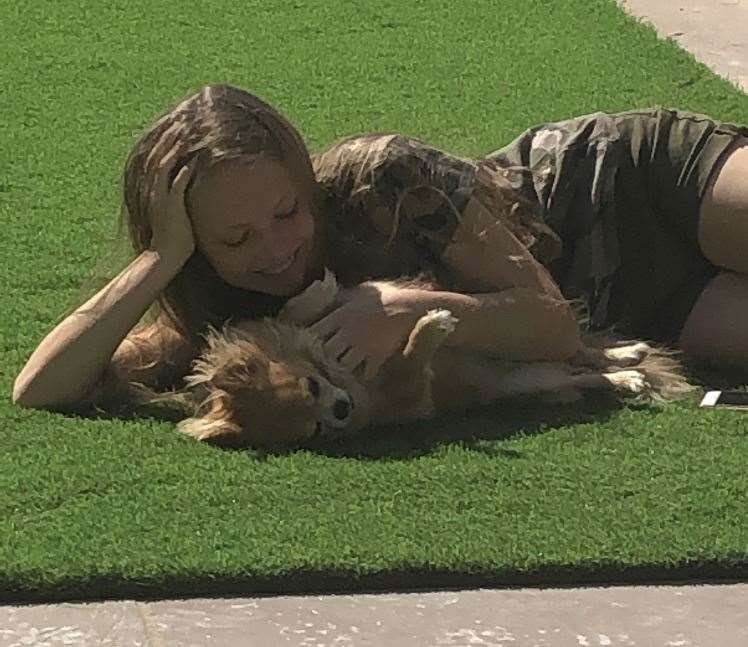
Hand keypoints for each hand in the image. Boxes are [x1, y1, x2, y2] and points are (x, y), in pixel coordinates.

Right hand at [146, 123, 199, 265]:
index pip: (157, 162)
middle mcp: (155, 191)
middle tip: (178, 124)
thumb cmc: (174, 236)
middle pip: (158, 159)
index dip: (165, 146)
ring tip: (183, 136)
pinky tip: (192, 163)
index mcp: (155, 190)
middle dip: (167, 141)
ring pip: (164, 168)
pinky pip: (177, 186)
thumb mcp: (173, 211)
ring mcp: (162, 198)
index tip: (175, 132)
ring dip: (173, 151)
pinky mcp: (172, 207)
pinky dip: (183, 174)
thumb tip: (187, 186)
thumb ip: (177, 196)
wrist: (165, 255)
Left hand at [308, 283, 426, 379]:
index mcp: (342, 315)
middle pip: (327, 351)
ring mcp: (363, 346)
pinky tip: (364, 370)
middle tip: (328, 356)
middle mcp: (349, 332)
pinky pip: (365, 373)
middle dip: (326, 354)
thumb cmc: (386, 296)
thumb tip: (328, 298)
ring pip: (343, 364)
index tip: (314, 340)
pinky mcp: (378, 357)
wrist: (412, 306)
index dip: (313, 337)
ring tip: (345, 364)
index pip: (315, 331)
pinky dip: (364, 374)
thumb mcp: (361, 291)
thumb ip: (343, 297)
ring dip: (344, 365)